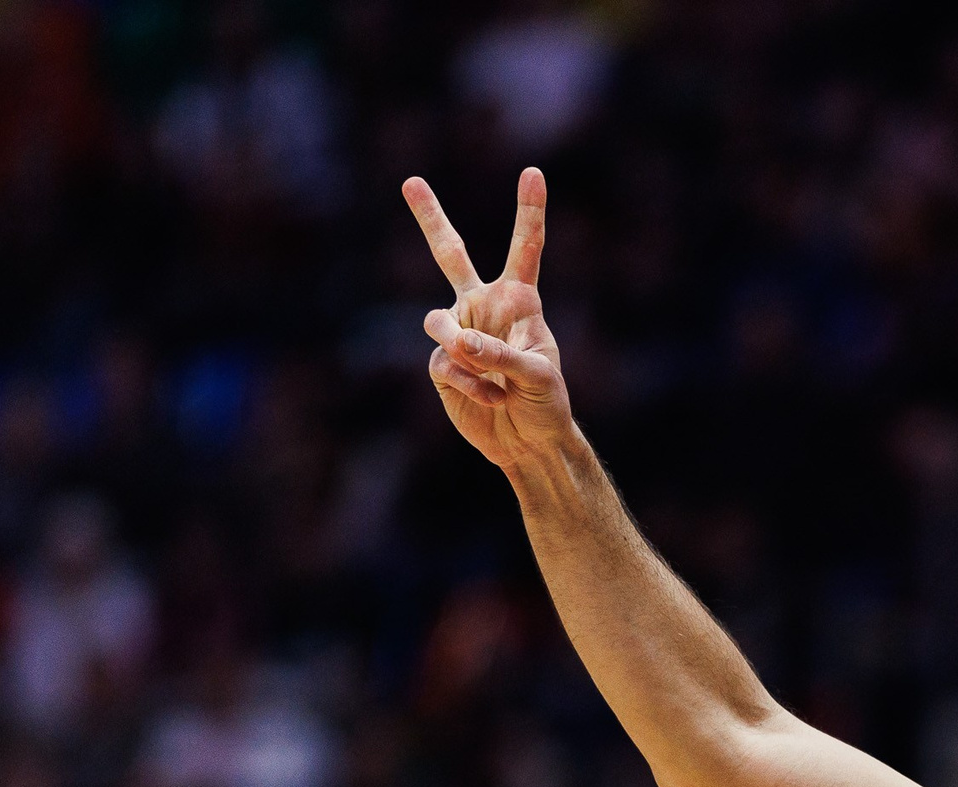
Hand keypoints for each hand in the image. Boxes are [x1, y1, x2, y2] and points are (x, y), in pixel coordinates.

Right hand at [403, 167, 573, 470]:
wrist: (527, 442)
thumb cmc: (547, 402)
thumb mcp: (539, 376)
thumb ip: (502, 354)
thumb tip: (459, 340)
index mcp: (519, 300)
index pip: (525, 248)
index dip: (529, 211)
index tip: (533, 172)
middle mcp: (484, 308)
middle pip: (450, 254)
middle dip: (430, 219)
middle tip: (410, 181)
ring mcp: (459, 334)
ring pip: (438, 320)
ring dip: (462, 346)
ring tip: (490, 372)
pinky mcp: (443, 364)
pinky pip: (444, 361)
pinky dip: (469, 382)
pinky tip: (490, 398)